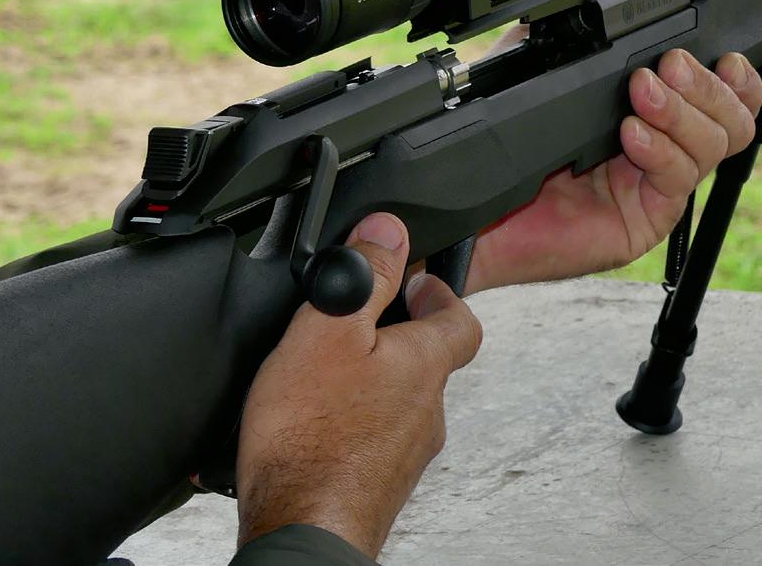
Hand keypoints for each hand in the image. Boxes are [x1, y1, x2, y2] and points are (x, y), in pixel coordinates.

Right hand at [236, 213, 482, 558]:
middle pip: (426, 359)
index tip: (413, 277)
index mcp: (424, 365)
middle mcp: (427, 412)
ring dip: (369, 379)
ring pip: (397, 401)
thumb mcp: (330, 330)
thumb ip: (365, 277)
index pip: (461, 317)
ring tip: (323, 371)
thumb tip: (390, 231)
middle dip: (394, 333)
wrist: (300, 529)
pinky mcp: (374, 483)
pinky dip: (348, 422)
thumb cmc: (310, 440)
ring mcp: (404, 453)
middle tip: (357, 319)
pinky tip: (311, 424)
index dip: (440, 290)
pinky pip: (369, 437)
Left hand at [466, 40, 761, 292]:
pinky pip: (678, 180)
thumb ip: (576, 41)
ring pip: (714, 145)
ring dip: (682, 112)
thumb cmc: (509, 150)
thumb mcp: (542, 77)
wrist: (480, 214)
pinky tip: (632, 135)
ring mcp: (659, 187)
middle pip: (732, 118)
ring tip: (641, 96)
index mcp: (654, 116)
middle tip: (668, 67)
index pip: (723, 96)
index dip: (735, 78)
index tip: (721, 56)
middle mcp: (665, 150)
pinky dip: (661, 150)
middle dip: (706, 86)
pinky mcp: (647, 220)